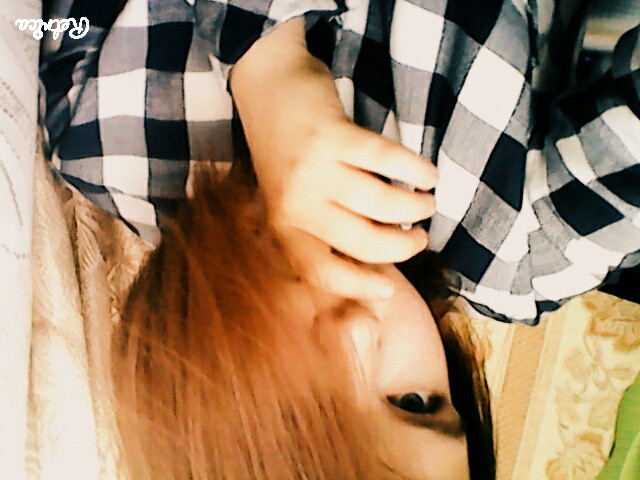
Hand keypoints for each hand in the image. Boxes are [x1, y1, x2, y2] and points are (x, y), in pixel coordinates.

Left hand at [254, 118, 437, 299]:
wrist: (266, 87)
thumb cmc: (286, 149)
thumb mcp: (290, 196)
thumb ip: (319, 227)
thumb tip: (371, 261)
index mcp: (283, 224)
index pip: (321, 272)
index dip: (359, 286)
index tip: (390, 288)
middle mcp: (295, 201)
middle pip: (362, 242)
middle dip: (403, 246)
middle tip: (421, 239)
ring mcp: (312, 168)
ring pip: (381, 203)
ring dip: (415, 207)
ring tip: (427, 203)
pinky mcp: (332, 134)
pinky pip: (387, 160)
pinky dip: (415, 170)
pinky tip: (428, 175)